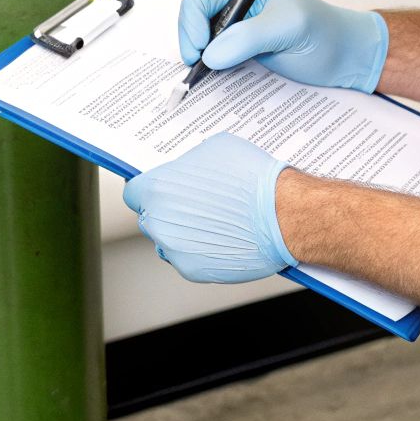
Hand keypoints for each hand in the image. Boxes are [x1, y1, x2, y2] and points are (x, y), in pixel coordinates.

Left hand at [122, 132, 299, 282]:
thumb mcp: (214, 150)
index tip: (156, 191)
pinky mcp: (193, 270)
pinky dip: (200, 252)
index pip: (133, 192)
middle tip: (194, 206)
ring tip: (212, 223)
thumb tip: (185, 170)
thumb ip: (188, 164)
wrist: (285, 214)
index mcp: (158, 188)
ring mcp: (175, 248)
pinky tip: (221, 239)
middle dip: (167, 212)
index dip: (147, 190)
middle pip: (151, 218)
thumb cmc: (254, 180)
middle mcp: (160, 221)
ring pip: (168, 241)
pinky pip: (188, 259)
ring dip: (182, 234)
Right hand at [178, 0, 388, 91]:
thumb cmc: (326, 33)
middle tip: (199, 68)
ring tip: (207, 76)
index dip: (192, 24)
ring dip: (199, 58)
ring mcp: (238, 30)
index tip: (202, 50)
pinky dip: (209, 69)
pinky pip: (215, 58)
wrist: (347, 57)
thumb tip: (210, 55)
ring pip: (200, 41)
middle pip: (193, 20)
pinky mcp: (241, 51)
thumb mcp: (289, 29)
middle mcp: (237, 6)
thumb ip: (249, 38)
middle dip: (191, 43)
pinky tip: (216, 79)